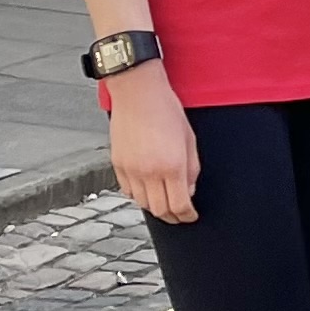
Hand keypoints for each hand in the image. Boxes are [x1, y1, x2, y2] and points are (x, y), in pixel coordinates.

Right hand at [104, 65, 199, 224]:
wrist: (138, 93)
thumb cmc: (167, 110)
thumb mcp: (189, 138)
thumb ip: (191, 169)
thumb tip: (189, 192)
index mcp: (171, 166)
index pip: (179, 205)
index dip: (187, 216)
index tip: (192, 216)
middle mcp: (149, 172)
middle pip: (160, 210)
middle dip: (173, 217)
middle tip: (181, 216)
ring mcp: (131, 170)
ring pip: (142, 203)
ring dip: (156, 207)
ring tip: (165, 203)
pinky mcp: (118, 165)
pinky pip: (128, 191)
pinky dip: (139, 196)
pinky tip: (148, 190)